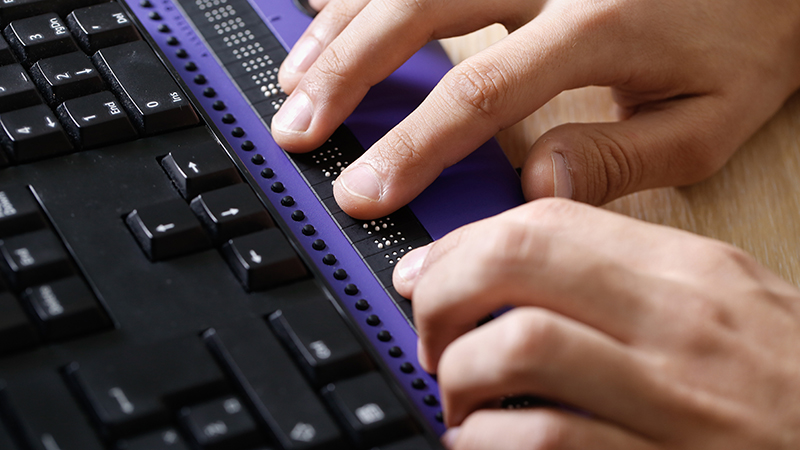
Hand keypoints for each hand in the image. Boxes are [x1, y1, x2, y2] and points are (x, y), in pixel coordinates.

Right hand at [270, 0, 799, 218]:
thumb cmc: (742, 39)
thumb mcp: (708, 120)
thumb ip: (621, 157)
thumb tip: (536, 187)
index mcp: (598, 24)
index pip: (480, 90)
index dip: (411, 145)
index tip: (364, 191)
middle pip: (420, 10)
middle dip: (347, 75)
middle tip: (297, 128)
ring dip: (342, 25)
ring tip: (295, 79)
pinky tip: (327, 10)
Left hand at [392, 199, 799, 448]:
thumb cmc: (784, 383)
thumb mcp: (721, 305)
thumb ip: (623, 281)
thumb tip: (515, 272)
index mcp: (687, 273)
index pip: (544, 220)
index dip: (461, 244)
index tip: (427, 272)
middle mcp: (676, 324)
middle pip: (515, 262)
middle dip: (441, 293)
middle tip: (430, 330)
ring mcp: (671, 401)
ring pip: (517, 345)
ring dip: (459, 371)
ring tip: (457, 392)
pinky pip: (543, 439)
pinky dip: (487, 440)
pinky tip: (484, 441)